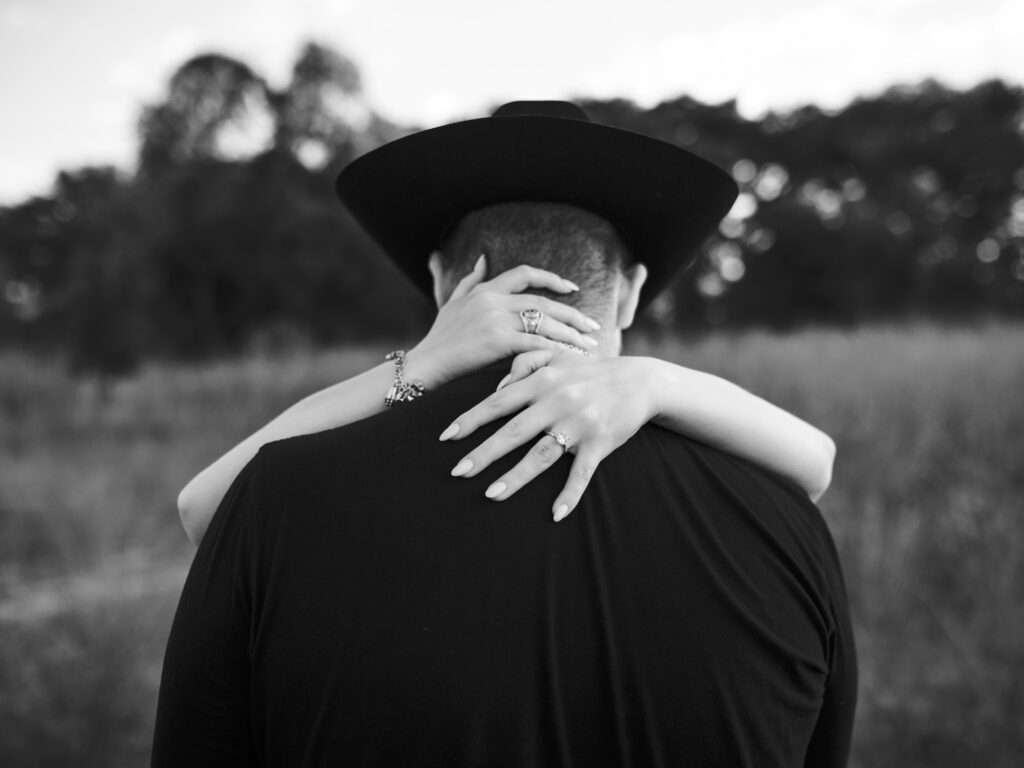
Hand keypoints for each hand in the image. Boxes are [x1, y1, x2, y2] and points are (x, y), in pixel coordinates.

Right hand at [405, 256, 601, 387]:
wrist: (426, 364)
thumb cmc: (438, 339)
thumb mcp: (451, 303)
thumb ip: (470, 280)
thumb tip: (483, 258)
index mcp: (485, 289)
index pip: (525, 274)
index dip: (552, 279)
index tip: (572, 288)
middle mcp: (492, 299)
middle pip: (543, 301)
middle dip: (572, 313)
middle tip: (592, 325)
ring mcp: (495, 318)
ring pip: (544, 321)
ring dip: (571, 333)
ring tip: (589, 344)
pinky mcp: (497, 340)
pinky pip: (536, 341)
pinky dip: (557, 348)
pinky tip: (571, 356)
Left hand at [439, 350, 658, 520]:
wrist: (640, 380)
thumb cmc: (591, 370)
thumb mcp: (557, 355)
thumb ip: (524, 363)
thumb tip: (496, 388)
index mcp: (542, 382)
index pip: (498, 402)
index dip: (470, 420)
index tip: (446, 437)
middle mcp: (556, 402)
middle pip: (513, 432)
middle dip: (483, 454)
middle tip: (457, 473)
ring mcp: (578, 424)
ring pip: (541, 455)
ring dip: (516, 477)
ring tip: (491, 495)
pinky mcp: (600, 443)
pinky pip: (582, 473)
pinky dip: (570, 494)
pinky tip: (556, 514)